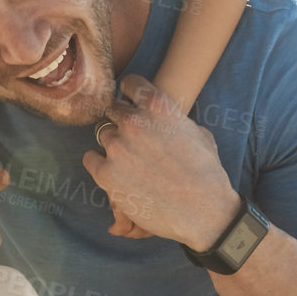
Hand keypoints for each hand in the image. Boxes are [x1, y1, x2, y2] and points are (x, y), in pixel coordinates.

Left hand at [84, 75, 239, 250]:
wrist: (204, 212)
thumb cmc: (207, 173)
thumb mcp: (198, 133)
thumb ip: (172, 119)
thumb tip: (161, 117)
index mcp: (158, 106)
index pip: (130, 83)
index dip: (131, 94)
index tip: (131, 102)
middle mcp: (134, 122)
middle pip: (113, 109)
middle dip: (122, 121)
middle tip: (133, 138)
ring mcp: (117, 148)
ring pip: (102, 135)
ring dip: (113, 144)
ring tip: (130, 161)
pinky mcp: (105, 174)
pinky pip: (90, 159)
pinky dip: (99, 163)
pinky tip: (113, 171)